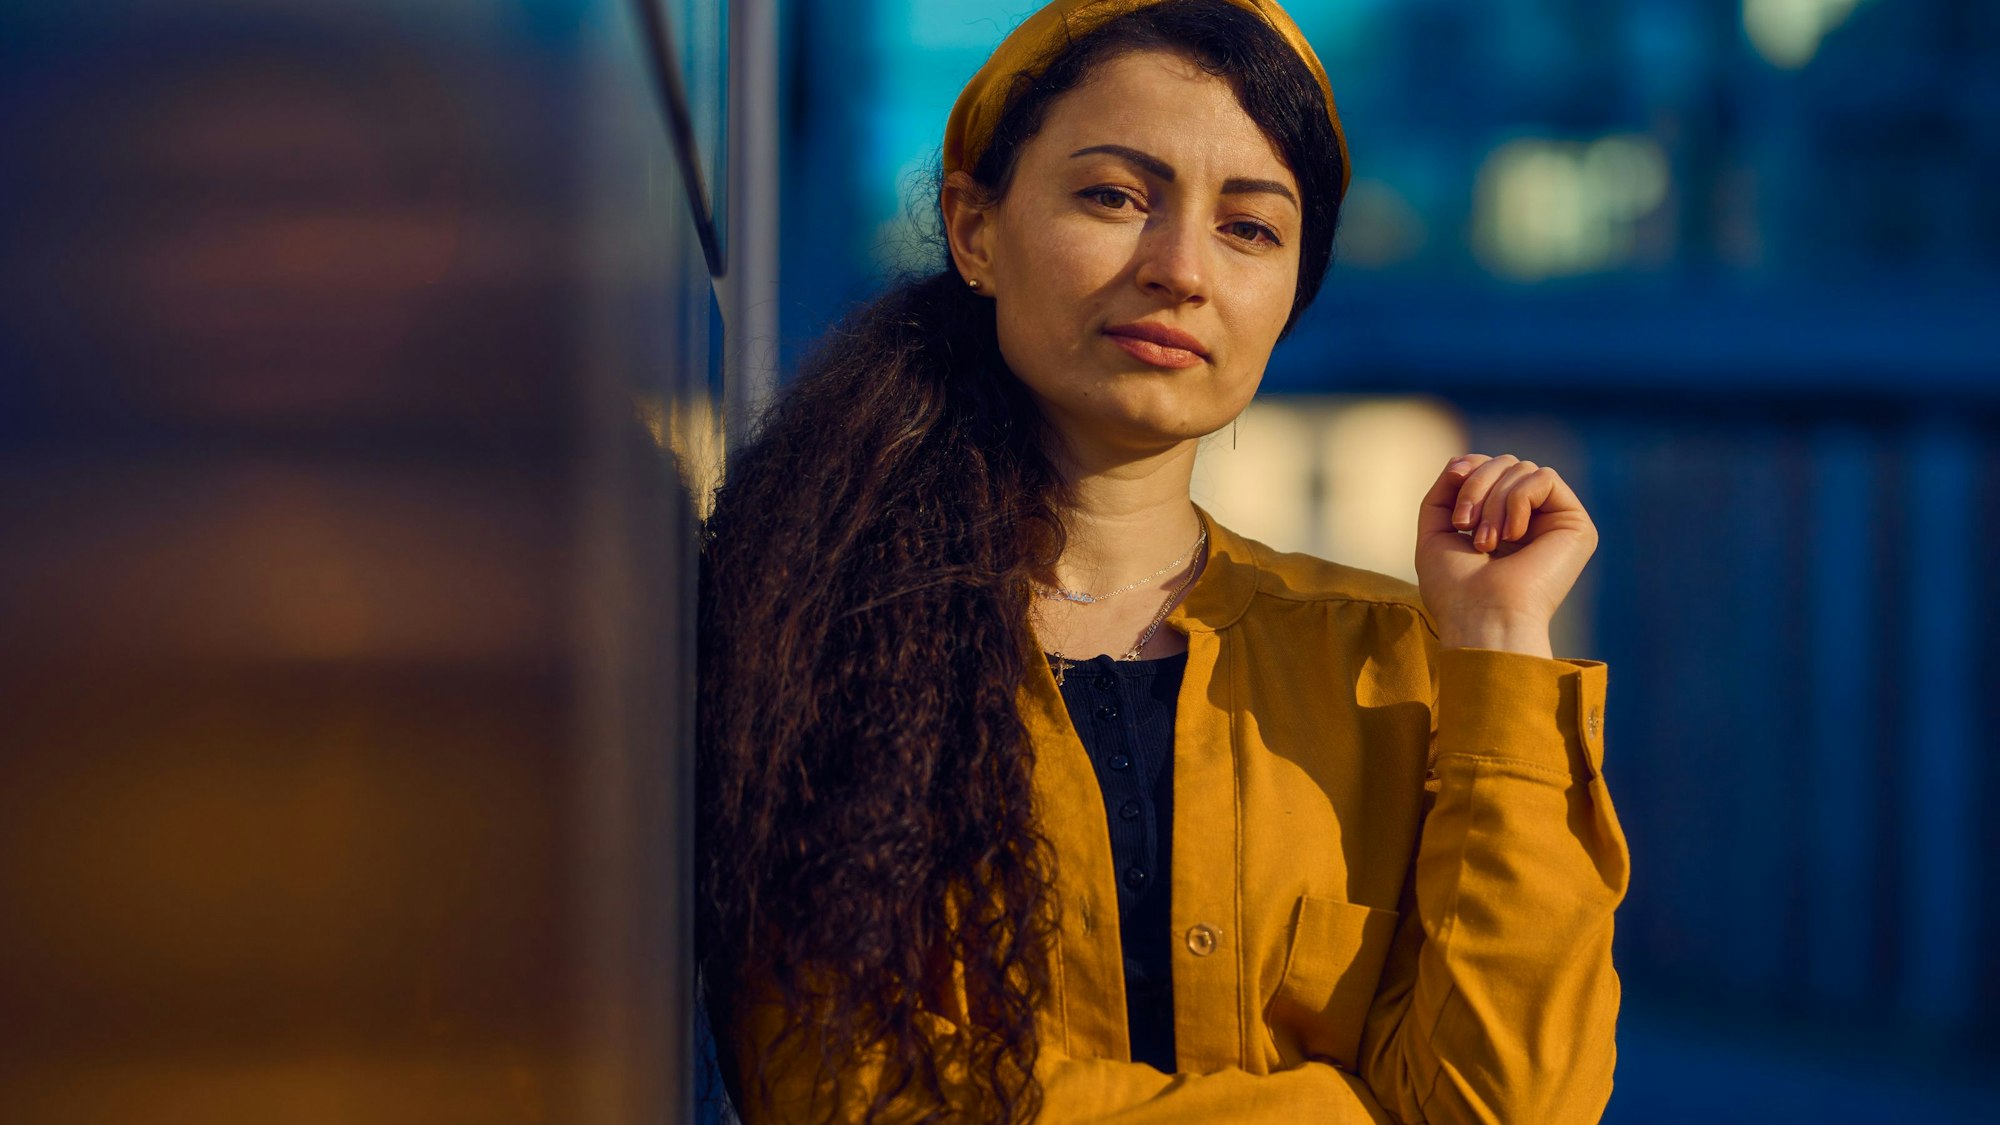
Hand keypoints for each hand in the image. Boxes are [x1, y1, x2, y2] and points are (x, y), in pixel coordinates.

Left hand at [1414, 454, 1598, 655]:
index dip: (1471, 467)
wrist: (1481, 618)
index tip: (1454, 479)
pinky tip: (1512, 536)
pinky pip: (1543, 478)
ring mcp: (1554, 521)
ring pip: (1522, 468)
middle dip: (1477, 485)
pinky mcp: (1576, 525)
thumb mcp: (1436, 530)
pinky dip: (1517, 501)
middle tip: (1465, 526)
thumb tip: (1462, 460)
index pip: (1491, 468)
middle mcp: (1532, 519)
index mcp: (1502, 521)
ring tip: (1485, 542)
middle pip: (1505, 463)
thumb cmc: (1455, 588)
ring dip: (1493, 500)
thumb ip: (1446, 490)